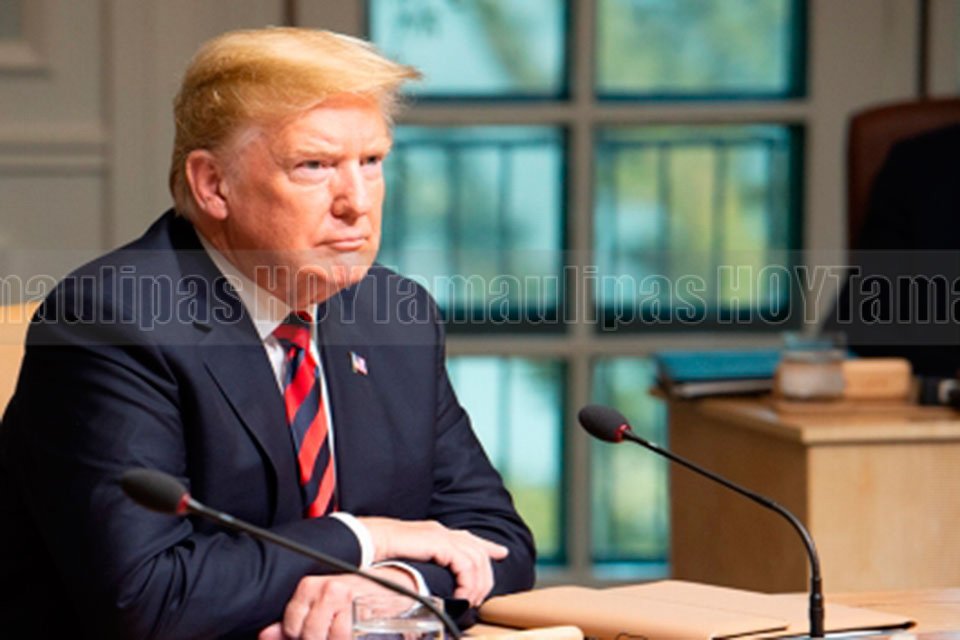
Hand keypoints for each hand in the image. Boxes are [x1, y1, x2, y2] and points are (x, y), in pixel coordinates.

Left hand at [258, 567, 415, 639]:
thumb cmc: (356, 598)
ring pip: (327, 638)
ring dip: (333, 638)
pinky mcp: (363, 612)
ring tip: (341, 631)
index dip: (299, 636)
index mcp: (311, 585)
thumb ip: (293, 621)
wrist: (395, 588)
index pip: (291, 625)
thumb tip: (266, 635)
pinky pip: (345, 637)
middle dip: (317, 639)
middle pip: (309, 635)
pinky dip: (346, 638)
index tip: (314, 633)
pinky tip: (353, 632)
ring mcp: (347, 601)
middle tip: (330, 632)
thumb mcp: (321, 606)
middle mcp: (328, 589)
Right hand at [359, 517, 508, 605]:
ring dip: (477, 584)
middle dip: (485, 576)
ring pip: (476, 558)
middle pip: (478, 551)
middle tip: (479, 597)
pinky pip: (465, 564)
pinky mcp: (438, 543)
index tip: (501, 552)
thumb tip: (429, 581)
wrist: (366, 540)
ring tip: (469, 601)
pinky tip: (461, 594)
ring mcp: (441, 535)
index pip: (469, 538)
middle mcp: (442, 531)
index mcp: (435, 533)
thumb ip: (421, 564)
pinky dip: (468, 581)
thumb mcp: (406, 559)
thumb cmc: (379, 551)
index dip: (487, 546)